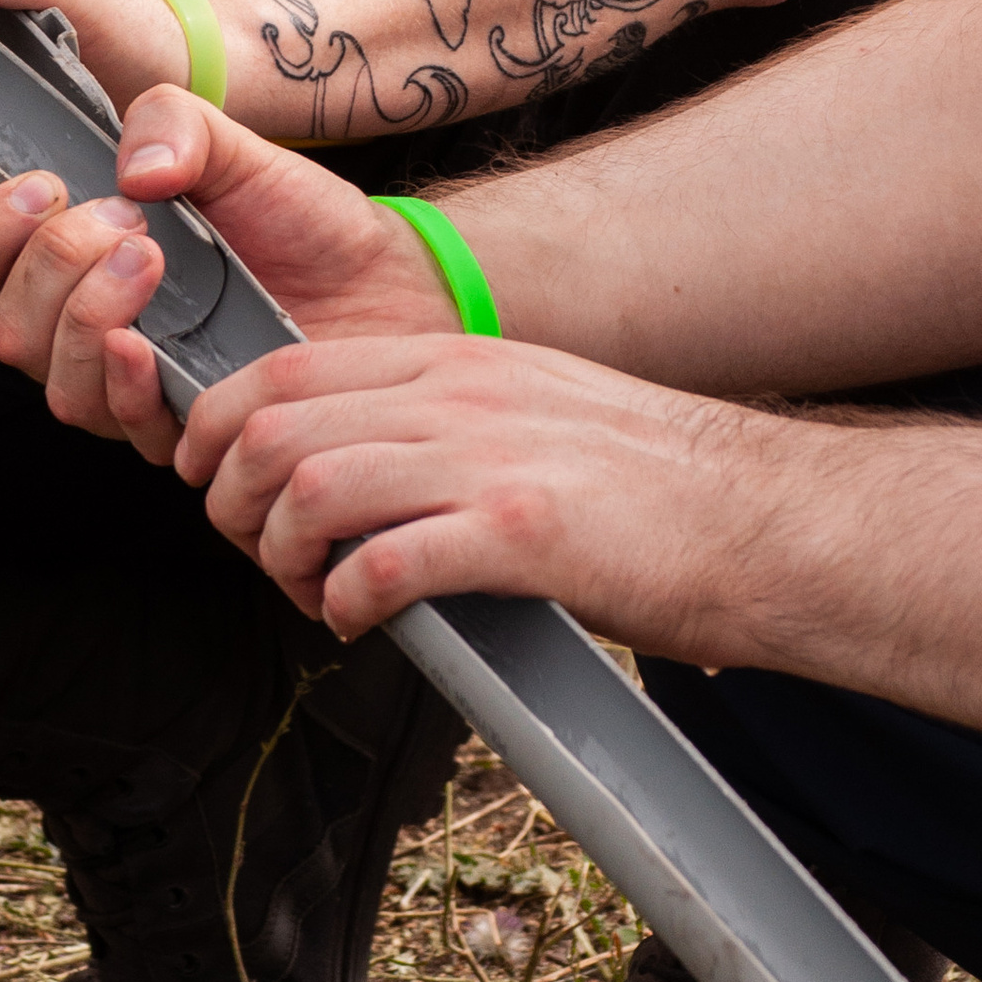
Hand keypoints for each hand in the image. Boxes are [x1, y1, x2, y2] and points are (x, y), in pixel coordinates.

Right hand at [0, 85, 457, 456]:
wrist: (385, 278)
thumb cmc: (302, 221)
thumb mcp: (235, 148)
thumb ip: (174, 126)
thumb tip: (131, 168)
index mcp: (76, 267)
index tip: (40, 186)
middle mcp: (90, 333)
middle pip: (0, 330)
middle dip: (46, 265)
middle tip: (120, 219)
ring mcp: (135, 387)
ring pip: (53, 382)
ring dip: (84, 313)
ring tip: (150, 254)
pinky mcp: (187, 428)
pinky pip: (120, 422)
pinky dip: (119, 377)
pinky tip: (144, 337)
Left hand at [175, 331, 776, 649]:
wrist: (766, 520)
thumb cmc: (653, 488)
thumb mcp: (530, 412)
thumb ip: (440, 424)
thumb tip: (352, 470)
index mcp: (455, 360)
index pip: (285, 367)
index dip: (220, 428)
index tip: (216, 482)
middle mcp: (459, 393)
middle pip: (274, 426)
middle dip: (232, 502)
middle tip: (260, 555)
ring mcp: (488, 457)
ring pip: (309, 487)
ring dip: (283, 556)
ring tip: (311, 595)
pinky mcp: (522, 532)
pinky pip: (383, 562)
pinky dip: (346, 600)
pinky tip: (362, 621)